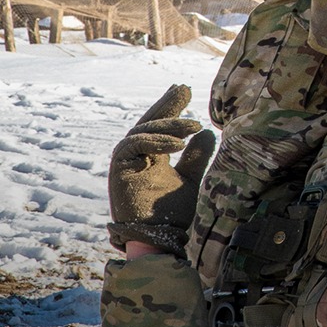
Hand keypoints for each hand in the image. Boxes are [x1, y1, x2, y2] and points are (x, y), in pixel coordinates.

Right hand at [107, 85, 216, 256]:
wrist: (158, 237)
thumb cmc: (171, 213)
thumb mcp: (190, 179)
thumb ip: (196, 157)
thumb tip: (207, 132)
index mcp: (151, 155)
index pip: (160, 125)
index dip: (171, 106)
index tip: (184, 89)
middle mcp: (136, 155)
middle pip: (149, 122)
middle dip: (167, 105)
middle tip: (183, 89)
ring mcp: (126, 161)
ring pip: (143, 131)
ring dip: (169, 125)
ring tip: (193, 125)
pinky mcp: (119, 168)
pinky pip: (134, 144)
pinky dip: (156, 141)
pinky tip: (178, 144)